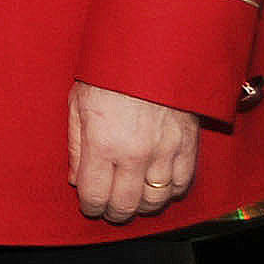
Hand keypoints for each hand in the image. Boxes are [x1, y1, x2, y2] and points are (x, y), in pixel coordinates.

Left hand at [68, 80, 200, 223]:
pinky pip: (182, 184)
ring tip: (133, 200)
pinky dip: (169, 192)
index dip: (90, 207)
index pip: (95, 195)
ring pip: (156, 201)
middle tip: (109, 209)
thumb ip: (75, 146)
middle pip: (126, 205)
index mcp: (102, 144)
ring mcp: (165, 152)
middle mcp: (135, 154)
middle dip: (114, 212)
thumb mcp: (77, 104)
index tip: (90, 205)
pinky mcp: (188, 146)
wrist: (153, 51)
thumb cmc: (110, 73)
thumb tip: (75, 178)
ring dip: (142, 206)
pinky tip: (157, 187)